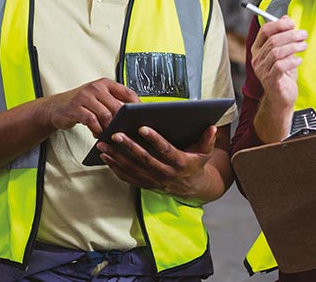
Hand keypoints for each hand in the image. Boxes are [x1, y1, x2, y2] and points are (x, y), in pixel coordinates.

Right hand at [42, 78, 139, 136]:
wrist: (57, 107)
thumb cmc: (82, 104)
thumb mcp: (99, 98)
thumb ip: (114, 102)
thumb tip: (136, 115)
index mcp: (105, 84)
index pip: (127, 92)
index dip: (137, 105)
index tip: (143, 116)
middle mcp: (96, 88)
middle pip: (118, 106)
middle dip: (123, 121)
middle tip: (125, 131)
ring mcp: (85, 97)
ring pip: (106, 115)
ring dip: (109, 128)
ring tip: (109, 134)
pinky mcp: (76, 108)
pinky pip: (92, 121)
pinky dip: (97, 130)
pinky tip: (97, 134)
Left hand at [96, 124, 217, 199]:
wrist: (193, 189)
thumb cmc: (196, 164)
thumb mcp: (205, 152)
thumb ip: (208, 139)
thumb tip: (213, 127)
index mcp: (180, 163)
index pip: (165, 149)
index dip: (154, 139)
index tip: (142, 127)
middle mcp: (165, 173)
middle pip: (144, 159)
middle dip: (128, 146)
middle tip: (115, 134)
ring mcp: (154, 181)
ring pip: (132, 169)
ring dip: (116, 157)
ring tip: (103, 145)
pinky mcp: (146, 185)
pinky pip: (128, 178)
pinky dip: (115, 168)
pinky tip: (106, 158)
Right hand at [250, 16, 306, 110]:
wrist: (282, 98)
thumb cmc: (282, 75)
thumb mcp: (284, 53)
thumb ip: (284, 36)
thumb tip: (286, 18)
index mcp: (258, 50)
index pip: (264, 31)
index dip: (278, 25)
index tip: (292, 23)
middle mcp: (257, 59)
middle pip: (272, 40)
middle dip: (290, 35)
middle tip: (303, 34)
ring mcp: (262, 70)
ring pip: (276, 52)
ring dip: (293, 46)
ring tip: (304, 45)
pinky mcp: (271, 80)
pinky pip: (280, 66)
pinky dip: (292, 61)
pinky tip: (299, 60)